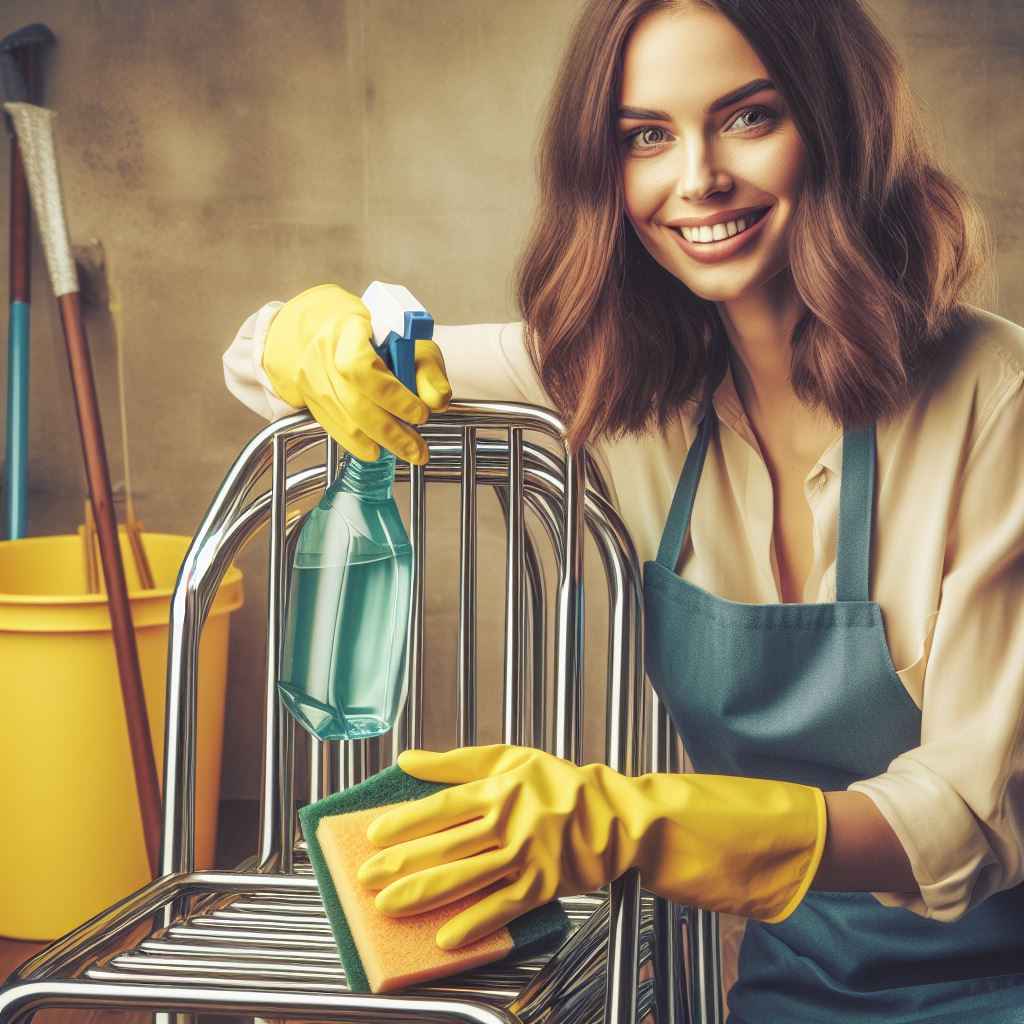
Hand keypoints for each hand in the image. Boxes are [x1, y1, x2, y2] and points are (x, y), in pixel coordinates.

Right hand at [261, 284, 450, 463]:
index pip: (363, 367)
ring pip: (345, 422)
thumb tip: (437, 400)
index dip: (393, 396)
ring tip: (408, 450)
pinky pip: (336, 430)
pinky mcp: (310, 400)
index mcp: (348, 330)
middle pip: (355, 402)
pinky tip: (381, 449)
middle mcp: (322, 355)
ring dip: (380, 443)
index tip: (420, 413)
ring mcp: (311, 379)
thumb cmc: (374, 333)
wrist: (329, 329)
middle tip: (419, 449)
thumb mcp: (409, 341)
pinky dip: (361, 445)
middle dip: (392, 432)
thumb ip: (427, 370)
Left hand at [358, 744, 826, 949]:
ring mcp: (526, 856)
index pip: (442, 807)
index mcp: (498, 787)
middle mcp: (509, 821)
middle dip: (404, 864)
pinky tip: (446, 938)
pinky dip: (475, 924)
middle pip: (448, 845)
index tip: (373, 834)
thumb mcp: (510, 758)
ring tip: (390, 906)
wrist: (615, 814)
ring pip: (467, 877)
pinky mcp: (542, 886)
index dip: (405, 821)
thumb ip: (457, 762)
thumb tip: (407, 759)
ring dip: (426, 894)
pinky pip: (503, 908)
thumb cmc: (557, 783)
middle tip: (368, 878)